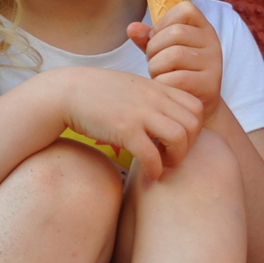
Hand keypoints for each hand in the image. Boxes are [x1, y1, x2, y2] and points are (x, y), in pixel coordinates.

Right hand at [53, 66, 203, 181]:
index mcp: (158, 88)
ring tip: (163, 164)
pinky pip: (152, 154)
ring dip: (176, 157)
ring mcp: (140, 113)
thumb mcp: (134, 89)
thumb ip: (155, 99)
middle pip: (194, 124)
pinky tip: (150, 174)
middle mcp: (154, 99)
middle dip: (189, 145)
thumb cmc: (99, 95)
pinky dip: (156, 169)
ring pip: (179, 137)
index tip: (179, 140)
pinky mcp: (124, 129)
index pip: (197, 108)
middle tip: (173, 155)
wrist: (66, 92)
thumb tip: (171, 117)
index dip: (194, 128)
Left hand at [128, 0, 223, 123]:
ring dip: (156, 66)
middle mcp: (213, 43)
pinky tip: (163, 86)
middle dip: (154, 47)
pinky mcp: (209, 84)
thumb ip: (148, 38)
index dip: (163, 22)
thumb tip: (132, 28)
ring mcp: (213, 63)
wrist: (196, 105)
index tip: (157, 37)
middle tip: (152, 60)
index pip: (185, 9)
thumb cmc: (177, 72)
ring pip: (175, 55)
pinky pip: (176, 78)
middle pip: (176, 32)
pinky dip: (162, 82)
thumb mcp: (163, 50)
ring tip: (157, 73)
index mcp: (203, 28)